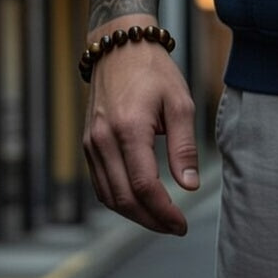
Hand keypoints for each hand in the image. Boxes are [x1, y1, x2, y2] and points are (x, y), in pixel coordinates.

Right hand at [82, 20, 198, 234]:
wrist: (119, 48)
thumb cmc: (154, 73)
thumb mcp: (181, 105)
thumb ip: (184, 147)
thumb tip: (189, 186)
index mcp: (128, 129)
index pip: (143, 186)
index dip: (163, 211)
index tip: (182, 224)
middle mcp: (103, 140)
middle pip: (123, 198)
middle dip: (151, 220)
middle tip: (176, 228)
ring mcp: (90, 143)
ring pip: (108, 196)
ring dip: (135, 215)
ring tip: (162, 221)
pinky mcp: (87, 144)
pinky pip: (100, 183)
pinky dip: (119, 200)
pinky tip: (141, 204)